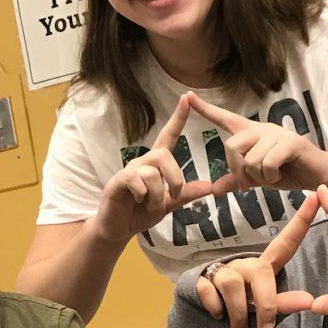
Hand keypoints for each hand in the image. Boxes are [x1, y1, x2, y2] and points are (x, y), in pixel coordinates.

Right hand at [93, 94, 215, 244]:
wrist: (118, 229)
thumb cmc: (141, 213)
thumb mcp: (168, 204)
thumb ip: (186, 195)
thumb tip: (209, 186)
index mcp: (155, 165)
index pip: (168, 136)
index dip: (177, 118)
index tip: (186, 98)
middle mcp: (142, 163)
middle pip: (163, 154)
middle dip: (175, 177)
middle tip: (173, 196)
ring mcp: (129, 171)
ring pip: (152, 171)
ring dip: (158, 193)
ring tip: (152, 204)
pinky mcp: (118, 182)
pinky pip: (136, 180)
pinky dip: (143, 194)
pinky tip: (138, 200)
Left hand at [187, 92, 327, 191]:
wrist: (318, 176)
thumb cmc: (288, 173)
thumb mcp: (257, 179)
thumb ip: (237, 180)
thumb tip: (214, 189)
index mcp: (252, 134)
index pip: (226, 119)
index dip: (206, 109)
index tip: (188, 96)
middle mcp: (262, 129)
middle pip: (232, 145)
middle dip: (237, 170)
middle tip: (249, 183)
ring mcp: (277, 134)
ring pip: (250, 159)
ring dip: (258, 177)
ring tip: (272, 177)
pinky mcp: (291, 142)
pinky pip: (267, 163)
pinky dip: (270, 177)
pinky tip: (280, 176)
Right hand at [196, 193, 319, 327]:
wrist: (209, 324)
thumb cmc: (245, 313)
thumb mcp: (266, 309)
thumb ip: (284, 304)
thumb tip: (310, 301)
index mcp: (265, 267)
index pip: (286, 242)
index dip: (302, 219)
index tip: (317, 195)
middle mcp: (245, 263)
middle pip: (259, 272)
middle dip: (265, 305)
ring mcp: (221, 270)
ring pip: (232, 284)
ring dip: (239, 314)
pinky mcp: (201, 279)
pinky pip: (210, 293)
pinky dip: (216, 310)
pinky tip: (217, 316)